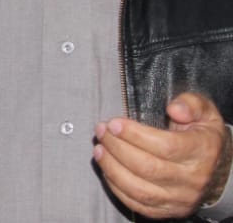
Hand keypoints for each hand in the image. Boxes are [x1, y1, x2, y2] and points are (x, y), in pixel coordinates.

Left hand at [94, 92, 231, 218]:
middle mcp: (192, 179)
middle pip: (148, 168)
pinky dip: (116, 186)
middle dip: (117, 147)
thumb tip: (174, 109)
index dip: (134, 135)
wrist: (215, 169)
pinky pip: (137, 203)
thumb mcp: (205, 112)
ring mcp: (179, 198)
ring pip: (139, 189)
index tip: (113, 123)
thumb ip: (191, 104)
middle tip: (101, 131)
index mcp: (202, 152)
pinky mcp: (167, 210)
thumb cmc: (202, 135)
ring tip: (98, 148)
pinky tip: (106, 168)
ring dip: (112, 168)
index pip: (165, 146)